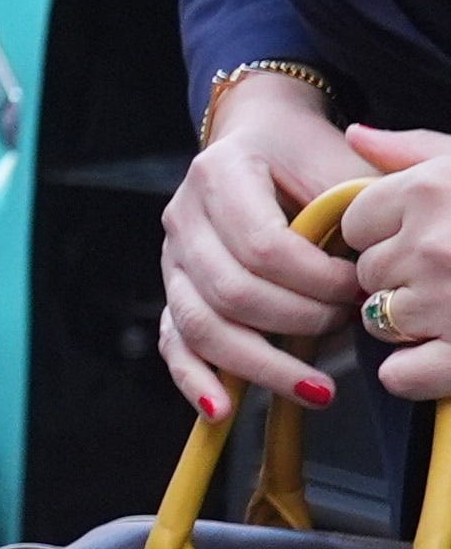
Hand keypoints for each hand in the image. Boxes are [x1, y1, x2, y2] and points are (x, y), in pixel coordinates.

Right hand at [158, 71, 377, 414]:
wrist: (261, 138)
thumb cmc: (308, 156)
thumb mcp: (339, 165)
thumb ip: (357, 211)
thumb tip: (376, 275)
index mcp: (218, 174)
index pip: (263, 247)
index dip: (318, 280)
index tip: (362, 287)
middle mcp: (182, 216)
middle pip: (232, 292)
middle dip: (300, 321)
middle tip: (351, 324)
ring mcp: (172, 257)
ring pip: (201, 325)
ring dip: (263, 364)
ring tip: (320, 389)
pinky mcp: (174, 289)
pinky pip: (173, 341)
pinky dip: (195, 379)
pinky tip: (223, 410)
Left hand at [335, 127, 450, 399]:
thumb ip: (413, 151)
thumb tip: (355, 137)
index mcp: (428, 192)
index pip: (356, 223)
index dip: (386, 235)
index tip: (421, 239)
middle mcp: (430, 246)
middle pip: (367, 273)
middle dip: (399, 277)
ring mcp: (446, 303)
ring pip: (378, 321)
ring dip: (409, 323)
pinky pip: (400, 375)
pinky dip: (413, 374)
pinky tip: (443, 357)